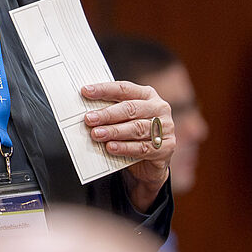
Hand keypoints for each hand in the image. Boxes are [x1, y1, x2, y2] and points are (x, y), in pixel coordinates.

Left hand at [82, 81, 174, 209]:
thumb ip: (110, 111)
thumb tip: (86, 109)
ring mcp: (166, 127)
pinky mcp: (166, 147)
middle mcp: (159, 108)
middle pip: (130, 108)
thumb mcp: (123, 119)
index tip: (85, 91)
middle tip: (89, 119)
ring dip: (114, 131)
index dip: (104, 90)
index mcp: (147, 95)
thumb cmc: (132, 134)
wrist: (150, 163)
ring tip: (96, 134)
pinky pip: (143, 147)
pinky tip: (111, 147)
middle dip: (107, 114)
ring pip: (136, 128)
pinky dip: (125, 147)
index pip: (124, 88)